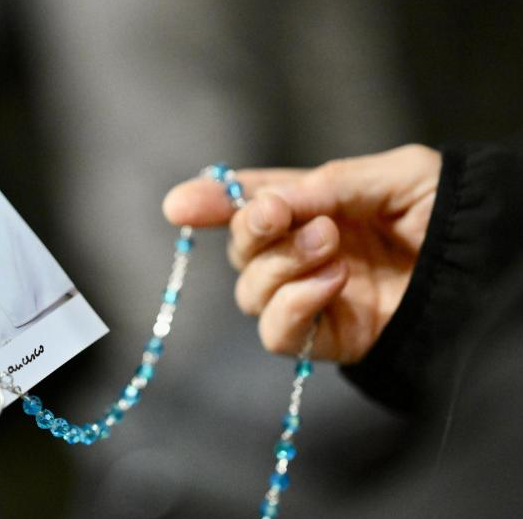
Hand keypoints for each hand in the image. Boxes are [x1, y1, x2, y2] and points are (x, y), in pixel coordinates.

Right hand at [163, 144, 440, 362]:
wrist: (486, 266)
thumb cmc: (445, 211)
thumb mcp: (390, 175)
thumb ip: (324, 185)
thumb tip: (267, 204)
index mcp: (312, 207)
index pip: (248, 204)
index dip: (210, 203)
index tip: (179, 205)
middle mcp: (301, 252)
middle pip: (240, 250)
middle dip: (251, 230)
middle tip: (283, 215)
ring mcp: (310, 297)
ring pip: (250, 292)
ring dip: (280, 265)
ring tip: (330, 245)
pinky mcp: (324, 338)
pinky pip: (277, 333)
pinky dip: (293, 306)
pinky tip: (330, 284)